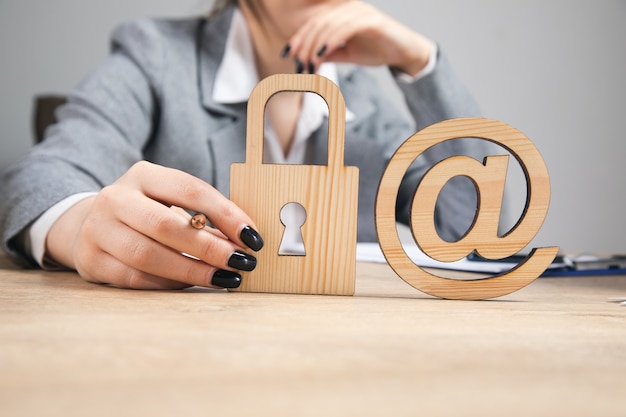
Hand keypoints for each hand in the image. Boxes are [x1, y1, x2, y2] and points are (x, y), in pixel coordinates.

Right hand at [46, 161, 263, 289]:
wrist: (91, 224)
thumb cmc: (146, 212)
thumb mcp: (170, 201)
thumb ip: (204, 217)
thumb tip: (245, 242)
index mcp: (142, 175)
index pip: (190, 190)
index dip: (225, 214)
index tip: (252, 237)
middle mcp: (115, 198)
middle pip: (166, 225)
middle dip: (210, 248)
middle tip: (241, 262)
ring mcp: (98, 230)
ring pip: (148, 256)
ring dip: (193, 271)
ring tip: (224, 277)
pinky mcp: (91, 261)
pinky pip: (136, 279)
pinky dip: (169, 283)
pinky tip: (193, 283)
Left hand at [285, 1, 433, 75]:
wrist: (405, 54)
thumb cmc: (377, 51)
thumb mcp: (347, 54)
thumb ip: (329, 53)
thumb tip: (308, 60)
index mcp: (342, 14)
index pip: (315, 22)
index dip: (299, 37)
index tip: (287, 54)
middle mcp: (350, 8)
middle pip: (318, 23)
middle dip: (305, 44)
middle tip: (299, 64)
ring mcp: (361, 12)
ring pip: (329, 25)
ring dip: (315, 46)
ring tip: (309, 64)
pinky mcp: (372, 20)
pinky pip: (345, 28)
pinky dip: (330, 41)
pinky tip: (321, 55)